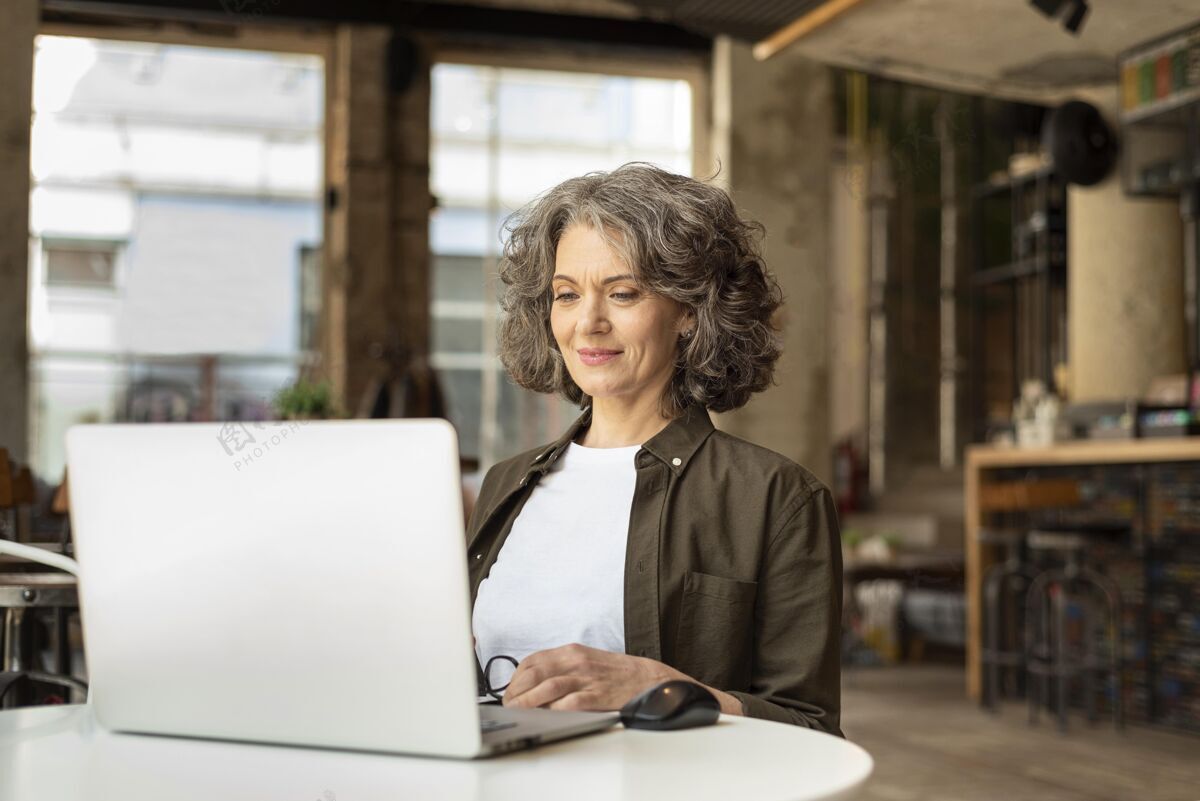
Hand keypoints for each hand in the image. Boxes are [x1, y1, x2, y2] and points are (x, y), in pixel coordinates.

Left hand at [501, 643, 742, 714]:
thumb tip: (534, 682)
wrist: (652, 680)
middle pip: (535, 672)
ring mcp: (587, 678)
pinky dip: (552, 710)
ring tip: (518, 712)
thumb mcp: (588, 661)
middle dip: (516, 691)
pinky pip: (569, 703)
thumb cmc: (618, 674)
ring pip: (547, 686)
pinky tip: (543, 717)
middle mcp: (577, 662)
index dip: (515, 678)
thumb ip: (563, 667)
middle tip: (508, 705)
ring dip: (528, 701)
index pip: (533, 661)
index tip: (509, 691)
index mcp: (572, 651)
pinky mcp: (597, 695)